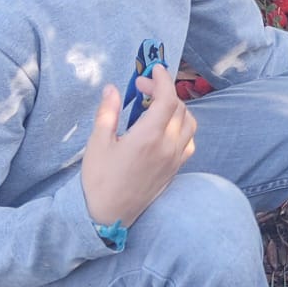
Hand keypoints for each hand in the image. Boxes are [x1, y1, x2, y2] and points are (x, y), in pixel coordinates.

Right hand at [81, 65, 197, 229]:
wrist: (109, 216)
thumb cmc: (99, 179)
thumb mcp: (97, 143)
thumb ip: (107, 112)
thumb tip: (112, 88)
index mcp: (149, 137)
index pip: (168, 98)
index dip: (162, 79)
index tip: (153, 69)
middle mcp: (168, 146)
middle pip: (179, 108)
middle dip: (164, 91)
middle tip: (142, 88)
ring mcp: (175, 159)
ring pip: (189, 124)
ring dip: (176, 108)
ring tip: (154, 105)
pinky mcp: (176, 170)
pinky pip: (189, 141)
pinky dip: (182, 127)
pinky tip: (164, 128)